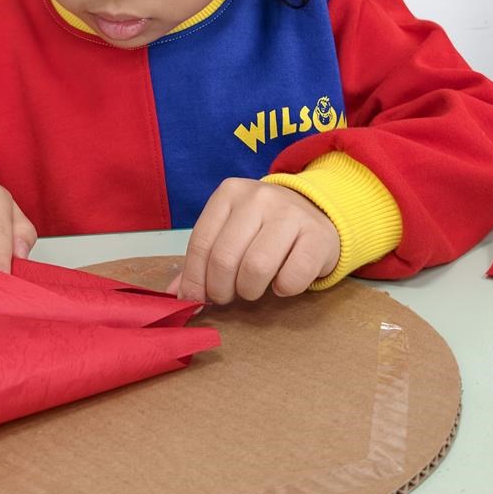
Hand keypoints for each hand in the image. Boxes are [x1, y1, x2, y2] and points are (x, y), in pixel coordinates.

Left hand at [169, 178, 339, 303]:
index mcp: (229, 193)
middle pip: (225, 259)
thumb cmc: (264, 228)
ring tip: (254, 288)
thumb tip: (175, 295)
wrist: (316, 212)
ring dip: (250, 291)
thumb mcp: (230, 232)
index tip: (196, 300)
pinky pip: (291, 278)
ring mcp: (290, 213)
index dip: (195, 280)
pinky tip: (282, 282)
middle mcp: (258, 197)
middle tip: (228, 295)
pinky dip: (283, 290)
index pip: (201, 244)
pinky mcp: (317, 235)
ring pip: (256, 268)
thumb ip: (203, 259)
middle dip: (221, 290)